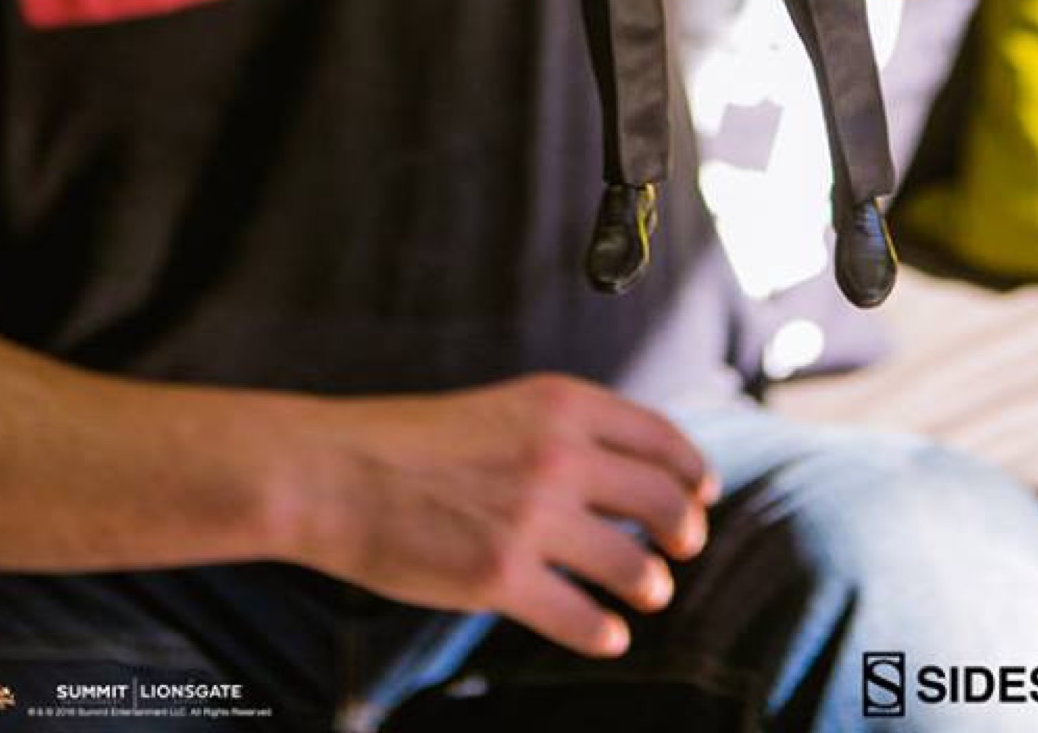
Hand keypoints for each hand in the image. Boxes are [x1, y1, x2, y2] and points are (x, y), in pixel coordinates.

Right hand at [294, 374, 717, 658]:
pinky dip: (604, 633)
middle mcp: (557, 455)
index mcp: (560, 403)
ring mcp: (531, 518)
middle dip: (686, 533)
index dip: (693, 471)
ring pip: (636, 568)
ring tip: (645, 592)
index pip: (661, 438)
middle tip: (683, 550)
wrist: (335, 472)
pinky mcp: (500, 577)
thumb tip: (631, 469)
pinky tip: (605, 633)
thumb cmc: (414, 441)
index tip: (702, 493)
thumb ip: (565, 429)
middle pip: (664, 503)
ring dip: (651, 587)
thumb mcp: (503, 407)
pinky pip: (584, 619)